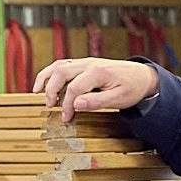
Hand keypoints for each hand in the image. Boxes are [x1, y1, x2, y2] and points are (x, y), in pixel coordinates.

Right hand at [33, 56, 157, 118]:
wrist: (142, 76)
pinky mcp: (84, 65)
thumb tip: (76, 104)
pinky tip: (45, 83)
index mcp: (98, 72)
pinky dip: (51, 73)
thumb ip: (97, 102)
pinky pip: (63, 65)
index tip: (66, 118)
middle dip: (52, 90)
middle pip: (61, 73)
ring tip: (37, 92)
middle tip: (50, 107)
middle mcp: (89, 64)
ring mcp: (86, 62)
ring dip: (46, 78)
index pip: (74, 88)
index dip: (66, 104)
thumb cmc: (132, 88)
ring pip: (59, 65)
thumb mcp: (119, 99)